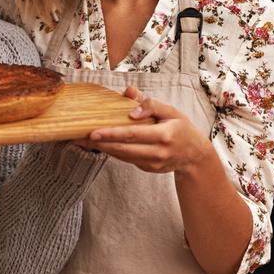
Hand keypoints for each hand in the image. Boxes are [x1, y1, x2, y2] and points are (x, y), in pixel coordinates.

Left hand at [74, 86, 216, 175]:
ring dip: (102, 149)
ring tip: (83, 141)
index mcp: (163, 135)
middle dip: (99, 144)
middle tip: (79, 138)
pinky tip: (101, 145)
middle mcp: (157, 152)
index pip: (132, 134)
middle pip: (122, 149)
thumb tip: (132, 107)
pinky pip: (127, 159)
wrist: (194, 154)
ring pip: (122, 156)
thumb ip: (152, 105)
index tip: (93, 133)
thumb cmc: (181, 127)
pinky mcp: (147, 169)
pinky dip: (113, 152)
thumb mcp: (171, 110)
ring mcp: (152, 163)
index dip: (111, 134)